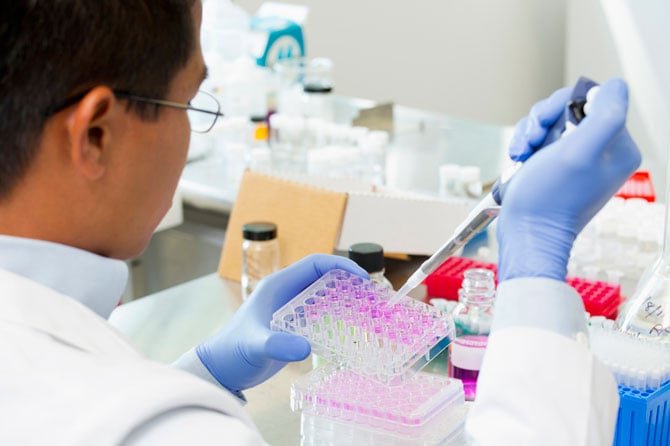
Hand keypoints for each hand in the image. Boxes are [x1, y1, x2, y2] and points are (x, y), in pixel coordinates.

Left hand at [196, 254, 367, 391]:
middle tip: (370, 295)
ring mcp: (290, 309)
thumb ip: (278, 345)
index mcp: (278, 286)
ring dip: (344, 298)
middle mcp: (286, 293)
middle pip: (323, 277)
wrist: (221, 369)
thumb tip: (305, 348)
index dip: (340, 266)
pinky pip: (320, 314)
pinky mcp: (293, 326)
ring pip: (324, 295)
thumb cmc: (233, 352)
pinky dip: (337, 316)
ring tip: (367, 309)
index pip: (315, 264)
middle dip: (348, 282)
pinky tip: (350, 327)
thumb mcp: (256, 346)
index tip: (361, 278)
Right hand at [497, 78, 640, 281]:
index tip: (552, 127)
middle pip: (569, 108)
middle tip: (533, 141)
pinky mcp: (554, 164)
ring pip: (549, 121)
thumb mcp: (581, 152)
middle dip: (543, 121)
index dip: (566, 106)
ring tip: (523, 154)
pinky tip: (520, 160)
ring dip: (529, 132)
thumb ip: (606, 115)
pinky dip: (524, 144)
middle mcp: (600, 151)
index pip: (594, 100)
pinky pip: (539, 137)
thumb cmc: (549, 199)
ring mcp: (575, 157)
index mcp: (618, 148)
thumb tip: (611, 87)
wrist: (525, 230)